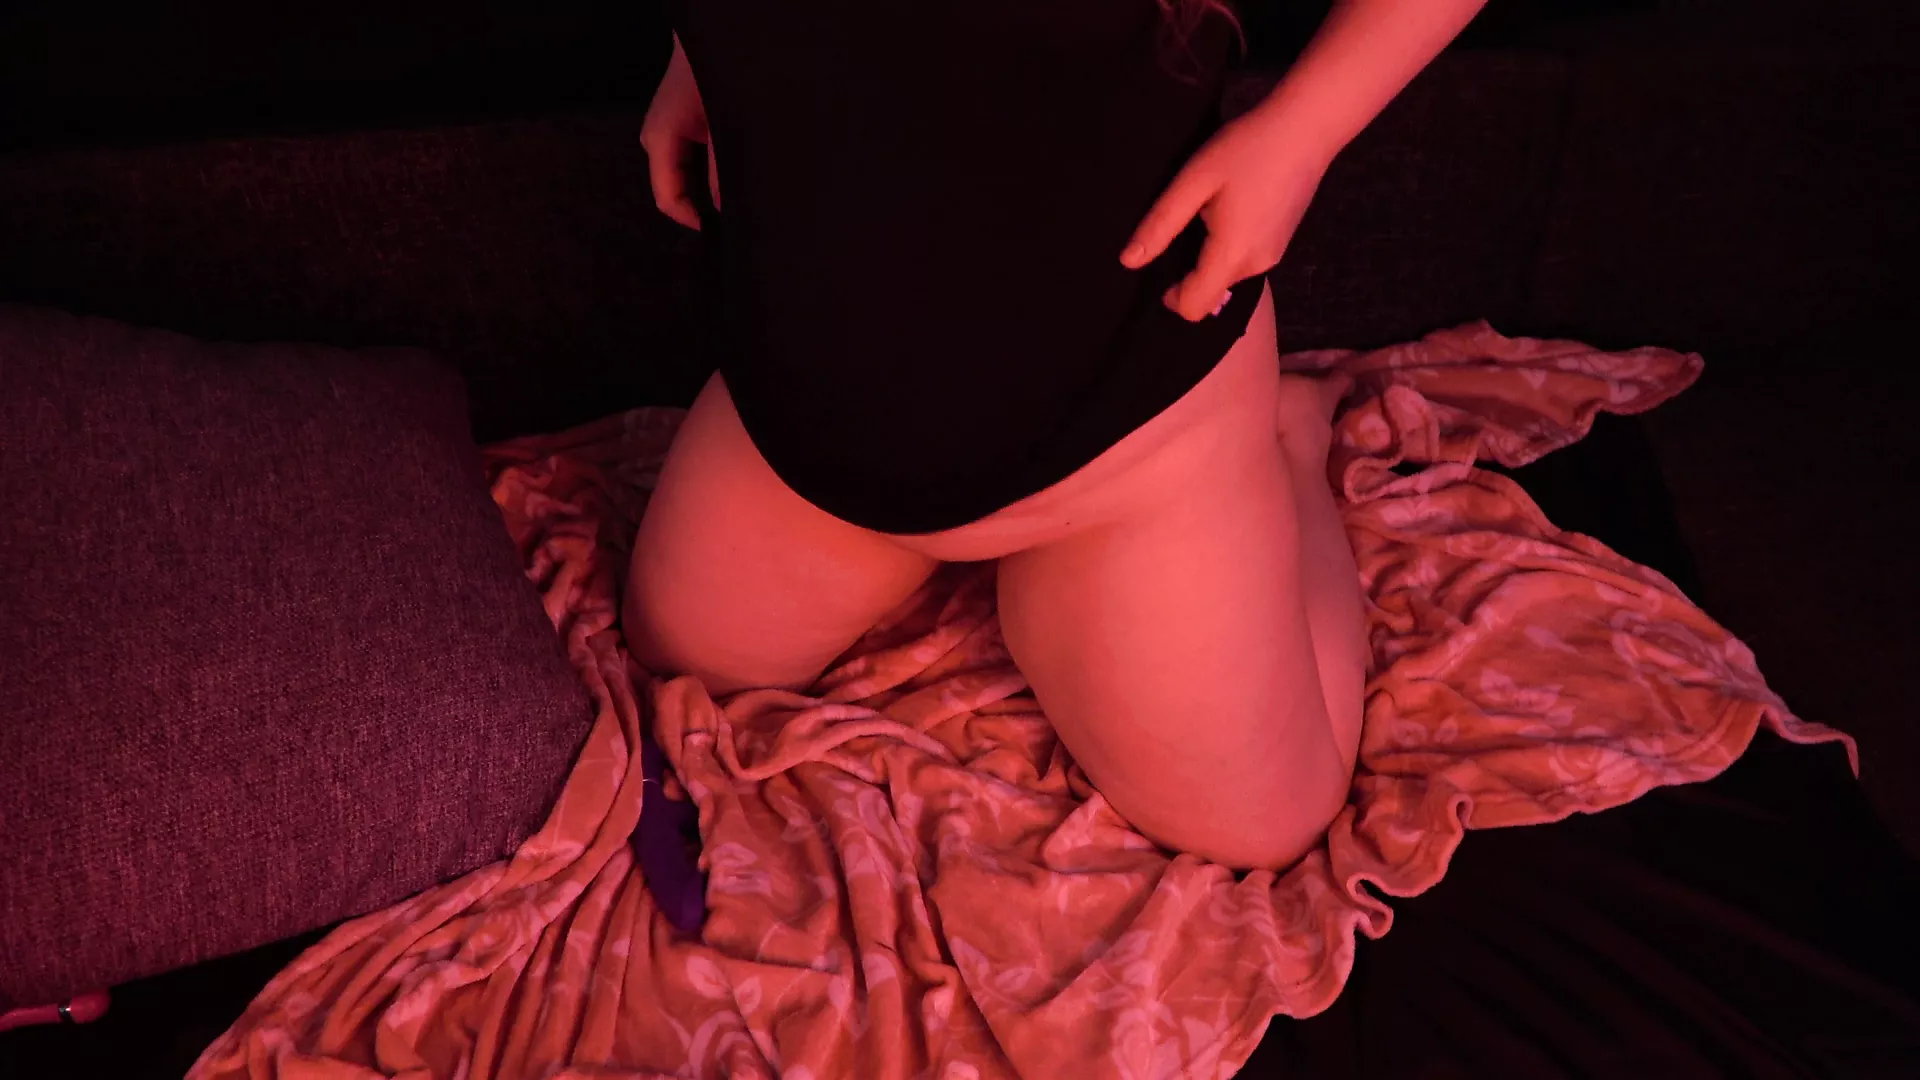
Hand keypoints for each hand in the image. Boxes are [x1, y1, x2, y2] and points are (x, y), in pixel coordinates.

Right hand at [640, 33, 720, 230]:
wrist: (711, 38)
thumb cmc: (713, 76)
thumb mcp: (722, 127)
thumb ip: (721, 171)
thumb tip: (724, 209)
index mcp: (659, 141)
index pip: (668, 199)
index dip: (694, 220)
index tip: (723, 232)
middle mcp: (656, 139)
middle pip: (675, 190)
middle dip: (703, 206)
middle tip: (735, 217)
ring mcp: (665, 132)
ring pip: (683, 176)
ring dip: (707, 188)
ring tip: (735, 196)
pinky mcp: (678, 126)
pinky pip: (689, 160)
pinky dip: (708, 171)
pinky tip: (729, 174)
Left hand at [1118, 107, 1333, 321]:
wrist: (1307, 127)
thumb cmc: (1246, 148)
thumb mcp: (1193, 182)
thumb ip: (1161, 225)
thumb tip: (1128, 261)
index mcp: (1232, 256)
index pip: (1194, 308)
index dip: (1171, 297)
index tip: (1162, 268)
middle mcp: (1256, 266)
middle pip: (1211, 294)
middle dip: (1189, 275)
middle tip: (1183, 227)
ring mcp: (1274, 256)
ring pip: (1228, 277)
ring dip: (1209, 258)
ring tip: (1207, 212)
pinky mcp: (1282, 243)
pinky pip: (1244, 261)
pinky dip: (1228, 248)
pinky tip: (1229, 210)